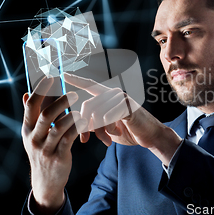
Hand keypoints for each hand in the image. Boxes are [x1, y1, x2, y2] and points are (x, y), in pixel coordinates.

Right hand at [21, 77, 82, 214]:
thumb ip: (31, 115)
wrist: (46, 182)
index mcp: (26, 129)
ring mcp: (45, 149)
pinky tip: (84, 121)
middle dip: (60, 101)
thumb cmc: (42, 152)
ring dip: (71, 115)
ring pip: (58, 127)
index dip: (41, 90)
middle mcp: (33, 138)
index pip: (31, 105)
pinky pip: (69, 139)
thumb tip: (25, 93)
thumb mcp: (32, 135)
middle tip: (73, 94)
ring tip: (81, 109)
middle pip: (45, 115)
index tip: (51, 77)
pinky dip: (77, 128)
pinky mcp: (58, 157)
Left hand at [65, 73, 181, 164]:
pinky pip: (107, 118)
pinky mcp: (127, 106)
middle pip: (87, 106)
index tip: (63, 74)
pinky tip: (118, 132)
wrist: (150, 136)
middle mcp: (114, 93)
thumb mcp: (107, 128)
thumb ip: (94, 123)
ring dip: (99, 132)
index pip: (90, 85)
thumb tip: (80, 127)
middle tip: (86, 140)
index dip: (77, 80)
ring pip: (97, 114)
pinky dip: (110, 130)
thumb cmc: (128, 131)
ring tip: (106, 140)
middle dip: (84, 126)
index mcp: (108, 96)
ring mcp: (121, 98)